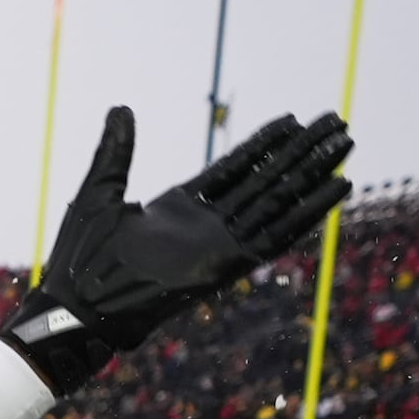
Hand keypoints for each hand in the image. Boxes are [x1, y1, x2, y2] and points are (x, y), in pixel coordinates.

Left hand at [0, 108, 354, 391]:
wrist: (74, 309)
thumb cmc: (78, 260)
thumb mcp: (99, 191)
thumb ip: (116, 151)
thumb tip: (121, 109)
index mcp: (179, 209)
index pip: (232, 169)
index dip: (263, 145)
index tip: (292, 121)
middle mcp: (206, 225)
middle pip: (265, 179)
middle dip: (300, 151)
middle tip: (335, 122)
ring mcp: (219, 244)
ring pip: (278, 200)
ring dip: (313, 171)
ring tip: (344, 142)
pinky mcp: (227, 265)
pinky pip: (277, 234)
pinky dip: (308, 211)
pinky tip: (337, 186)